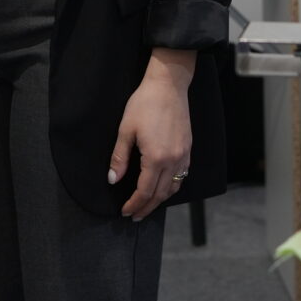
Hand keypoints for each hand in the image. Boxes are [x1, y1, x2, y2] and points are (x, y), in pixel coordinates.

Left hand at [107, 47, 195, 219]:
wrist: (168, 85)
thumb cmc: (145, 104)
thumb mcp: (126, 129)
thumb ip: (119, 157)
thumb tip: (113, 179)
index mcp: (156, 158)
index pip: (144, 191)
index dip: (134, 204)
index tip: (125, 211)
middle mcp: (173, 161)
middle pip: (160, 194)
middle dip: (146, 207)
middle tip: (135, 215)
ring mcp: (183, 156)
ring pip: (173, 188)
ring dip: (160, 200)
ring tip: (147, 205)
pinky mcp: (188, 149)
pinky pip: (182, 176)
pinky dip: (172, 187)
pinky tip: (164, 187)